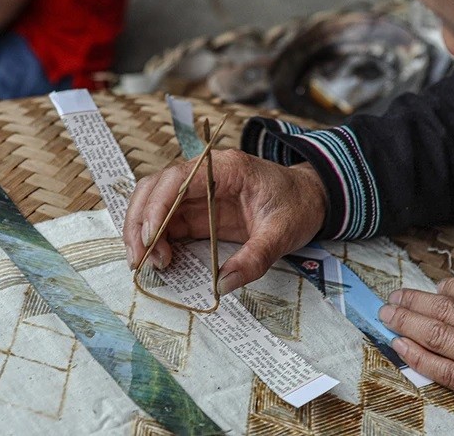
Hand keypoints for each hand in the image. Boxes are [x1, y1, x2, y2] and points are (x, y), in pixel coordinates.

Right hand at [123, 150, 326, 293]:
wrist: (312, 199)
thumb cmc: (298, 206)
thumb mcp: (282, 233)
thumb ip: (254, 259)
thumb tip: (222, 285)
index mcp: (226, 168)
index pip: (177, 179)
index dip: (157, 207)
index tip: (152, 238)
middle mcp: (205, 175)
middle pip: (155, 189)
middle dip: (141, 223)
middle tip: (140, 260)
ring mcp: (199, 194)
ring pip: (154, 205)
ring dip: (143, 232)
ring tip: (145, 263)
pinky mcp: (199, 212)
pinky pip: (168, 222)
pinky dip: (156, 240)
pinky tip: (157, 260)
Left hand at [378, 278, 453, 429]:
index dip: (445, 287)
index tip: (434, 289)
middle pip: (447, 310)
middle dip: (414, 301)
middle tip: (395, 296)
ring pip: (439, 337)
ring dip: (408, 323)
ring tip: (389, 315)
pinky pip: (445, 371)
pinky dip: (419, 356)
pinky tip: (401, 345)